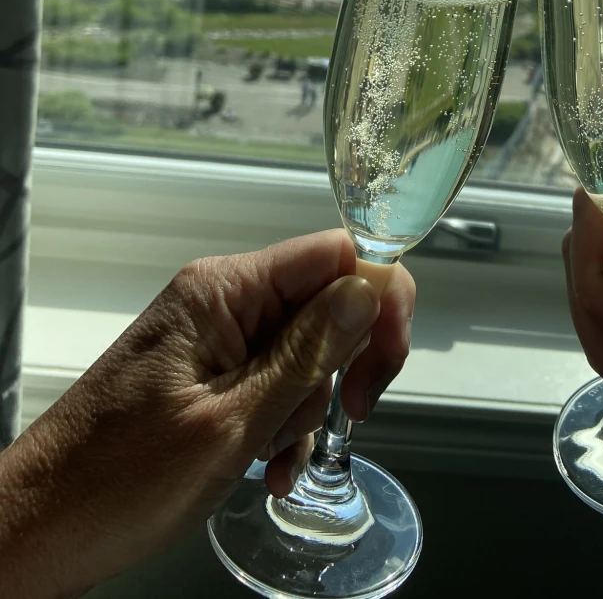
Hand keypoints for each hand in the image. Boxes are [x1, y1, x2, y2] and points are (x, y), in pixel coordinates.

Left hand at [0, 231, 414, 598]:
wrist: (39, 530)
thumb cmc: (117, 482)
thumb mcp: (231, 423)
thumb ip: (307, 354)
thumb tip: (369, 290)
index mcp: (223, 290)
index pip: (335, 253)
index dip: (377, 299)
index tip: (383, 366)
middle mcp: (221, 300)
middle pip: (328, 301)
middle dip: (346, 363)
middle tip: (352, 415)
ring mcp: (214, 337)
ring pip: (308, 349)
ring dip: (309, 408)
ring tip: (274, 459)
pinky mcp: (209, 373)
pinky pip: (276, 380)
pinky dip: (284, 423)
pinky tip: (266, 467)